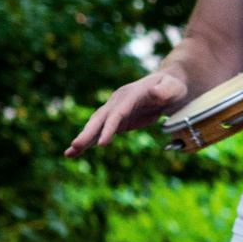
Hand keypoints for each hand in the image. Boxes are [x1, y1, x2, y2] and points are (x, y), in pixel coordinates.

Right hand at [65, 68, 193, 156]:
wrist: (168, 87)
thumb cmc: (173, 87)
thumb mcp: (174, 87)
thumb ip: (165, 90)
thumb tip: (155, 91)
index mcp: (129, 95)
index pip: (116, 113)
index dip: (108, 128)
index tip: (102, 143)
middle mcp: (117, 102)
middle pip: (99, 119)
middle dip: (87, 133)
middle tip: (75, 146)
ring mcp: (114, 111)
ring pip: (95, 126)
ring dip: (83, 139)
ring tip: (69, 154)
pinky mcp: (116, 121)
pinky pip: (99, 132)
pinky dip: (88, 142)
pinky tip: (75, 153)